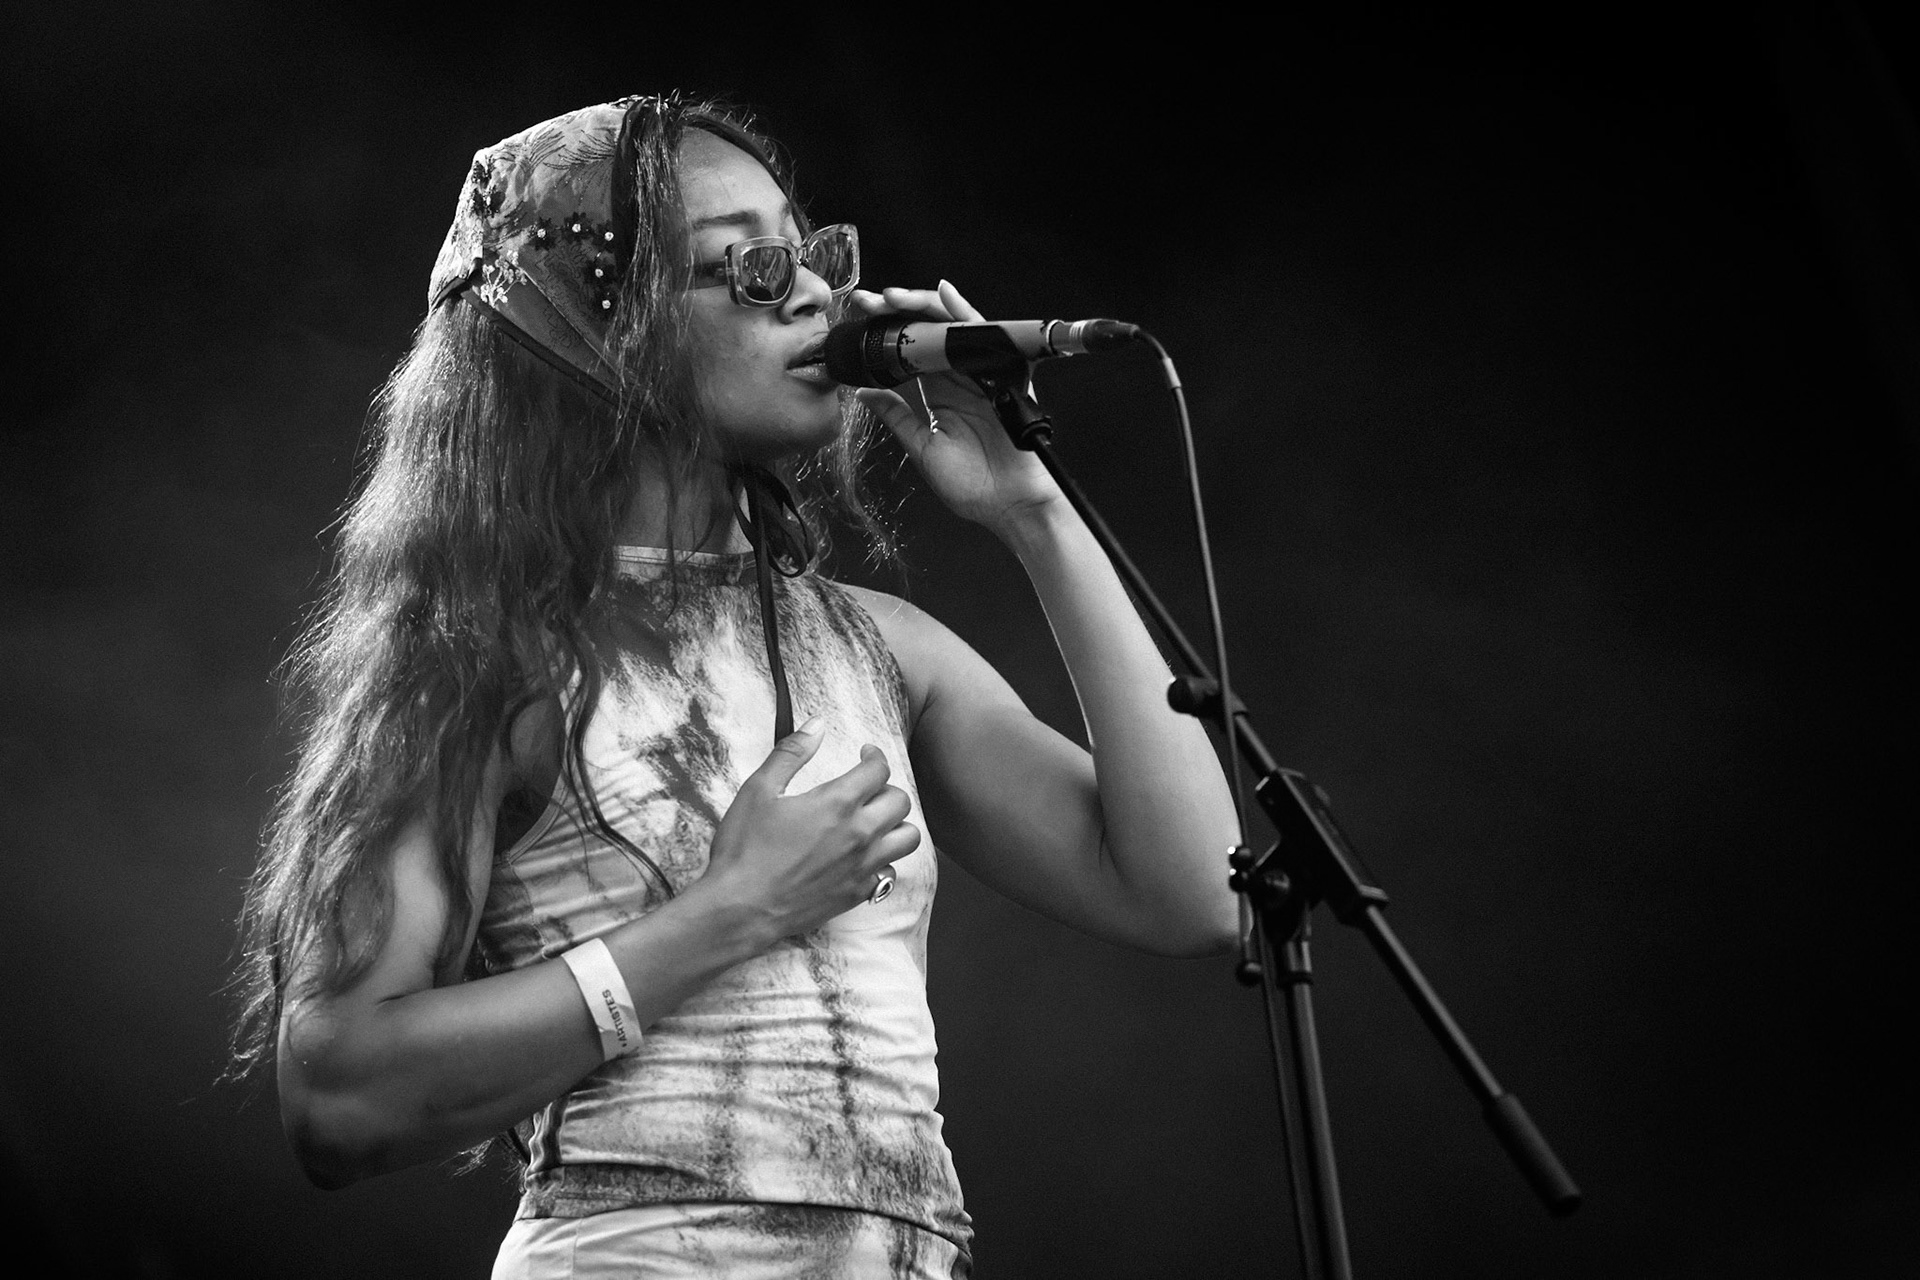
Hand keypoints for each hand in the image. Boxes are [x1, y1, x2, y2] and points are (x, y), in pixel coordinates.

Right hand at [700, 718, 919, 937]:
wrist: (741, 909)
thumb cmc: (745, 849)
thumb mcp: (759, 789)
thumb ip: (792, 752)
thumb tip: (817, 724)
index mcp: (838, 803)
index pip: (879, 770)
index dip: (874, 756)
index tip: (865, 755)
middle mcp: (860, 833)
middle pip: (900, 801)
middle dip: (886, 787)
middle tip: (867, 788)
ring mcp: (863, 866)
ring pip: (908, 838)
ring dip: (896, 824)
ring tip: (875, 821)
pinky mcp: (858, 893)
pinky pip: (891, 873)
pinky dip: (885, 860)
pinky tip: (864, 856)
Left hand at [848, 281, 1064, 534]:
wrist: (1010, 506)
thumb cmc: (974, 486)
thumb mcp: (922, 449)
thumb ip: (897, 417)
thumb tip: (864, 393)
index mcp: (939, 393)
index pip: (909, 351)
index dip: (885, 333)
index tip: (858, 321)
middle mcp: (959, 378)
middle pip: (927, 331)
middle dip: (896, 312)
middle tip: (867, 302)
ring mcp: (980, 374)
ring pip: (950, 326)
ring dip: (922, 308)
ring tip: (893, 297)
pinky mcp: (1002, 376)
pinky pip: (985, 336)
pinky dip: (965, 314)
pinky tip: (945, 295)